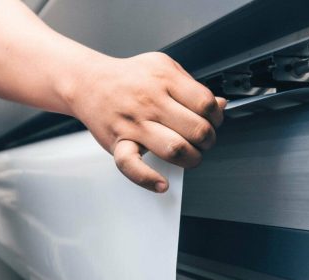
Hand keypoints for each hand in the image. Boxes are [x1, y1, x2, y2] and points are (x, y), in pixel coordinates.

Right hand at [68, 52, 226, 192]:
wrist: (88, 82)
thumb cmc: (128, 78)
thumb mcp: (164, 68)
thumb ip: (192, 87)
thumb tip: (220, 106)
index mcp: (164, 79)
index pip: (206, 104)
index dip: (217, 117)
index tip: (213, 121)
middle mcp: (150, 101)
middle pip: (196, 129)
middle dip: (208, 140)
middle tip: (203, 140)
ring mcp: (134, 123)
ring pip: (175, 148)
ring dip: (191, 158)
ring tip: (189, 155)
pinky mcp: (118, 142)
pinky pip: (131, 166)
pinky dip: (149, 179)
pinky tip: (162, 183)